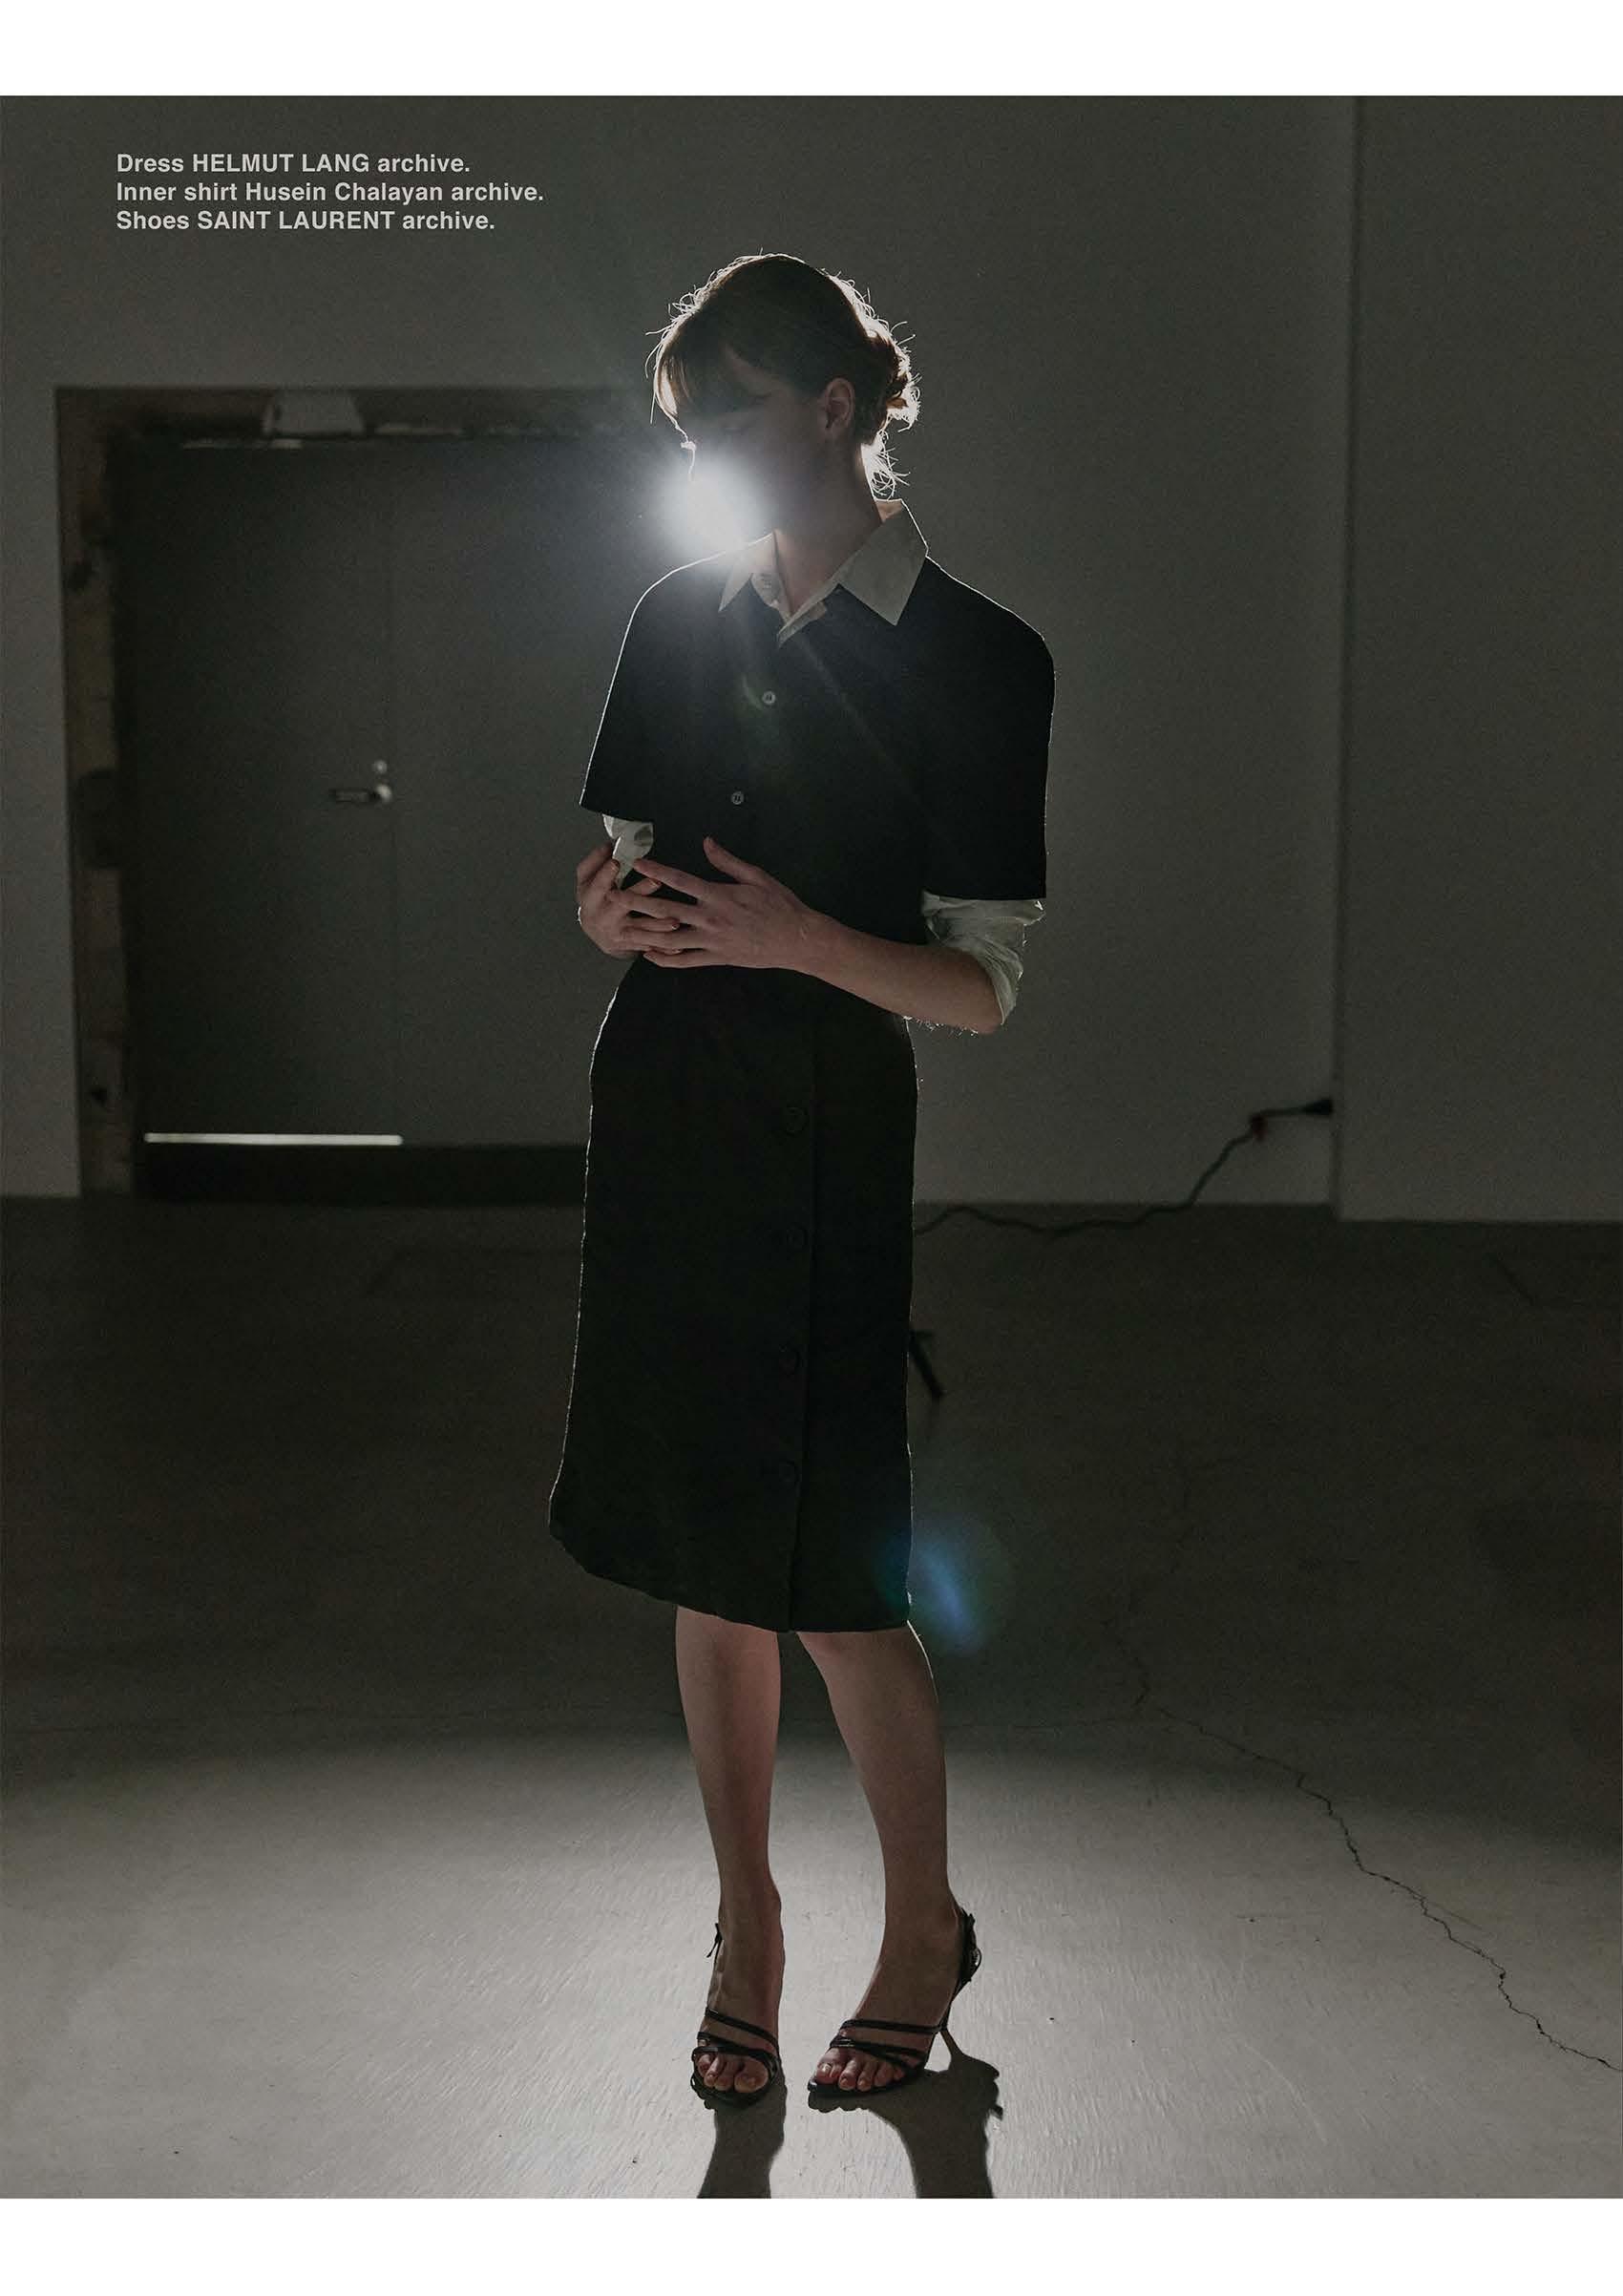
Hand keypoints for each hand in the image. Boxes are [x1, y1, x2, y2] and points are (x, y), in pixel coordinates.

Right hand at [574, 842, 685, 957]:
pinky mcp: (631, 945)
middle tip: (655, 880)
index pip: (597, 885)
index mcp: (591, 899)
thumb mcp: (586, 879)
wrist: (595, 932)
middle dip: (638, 894)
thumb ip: (595, 861)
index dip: (605, 874)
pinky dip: (664, 948)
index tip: (616, 862)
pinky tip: (679, 946)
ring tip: (675, 921)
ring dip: (658, 926)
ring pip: (640, 930)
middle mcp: (604, 918)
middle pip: (622, 905)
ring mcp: (619, 933)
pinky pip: (650, 946)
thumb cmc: (594, 899)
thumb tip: (608, 844)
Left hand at [630, 837, 817, 970]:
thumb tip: (706, 842)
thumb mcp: (757, 876)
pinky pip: (686, 961)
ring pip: (670, 939)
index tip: (636, 864)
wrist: (797, 939)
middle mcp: (711, 919)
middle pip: (666, 911)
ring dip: (644, 934)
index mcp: (718, 895)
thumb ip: (727, 861)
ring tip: (621, 930)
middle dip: (636, 903)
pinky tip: (649, 955)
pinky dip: (666, 959)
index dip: (656, 871)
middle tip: (612, 897)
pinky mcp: (717, 958)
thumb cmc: (780, 904)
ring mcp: (712, 941)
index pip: (680, 881)